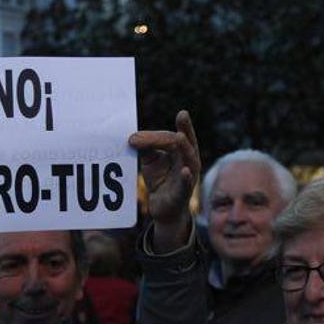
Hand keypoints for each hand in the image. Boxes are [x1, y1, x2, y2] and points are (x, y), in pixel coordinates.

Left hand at [129, 110, 198, 249]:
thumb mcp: (151, 161)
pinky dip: (187, 177)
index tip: (181, 114)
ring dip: (186, 148)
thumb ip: (145, 147)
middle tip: (177, 118)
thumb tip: (133, 137)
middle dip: (181, 131)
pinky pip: (187, 185)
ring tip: (180, 137)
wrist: (162, 208)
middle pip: (185, 144)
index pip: (179, 136)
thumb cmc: (160, 180)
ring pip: (190, 161)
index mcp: (182, 152)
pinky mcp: (183, 194)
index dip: (180, 126)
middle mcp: (188, 162)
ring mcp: (188, 178)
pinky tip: (185, 170)